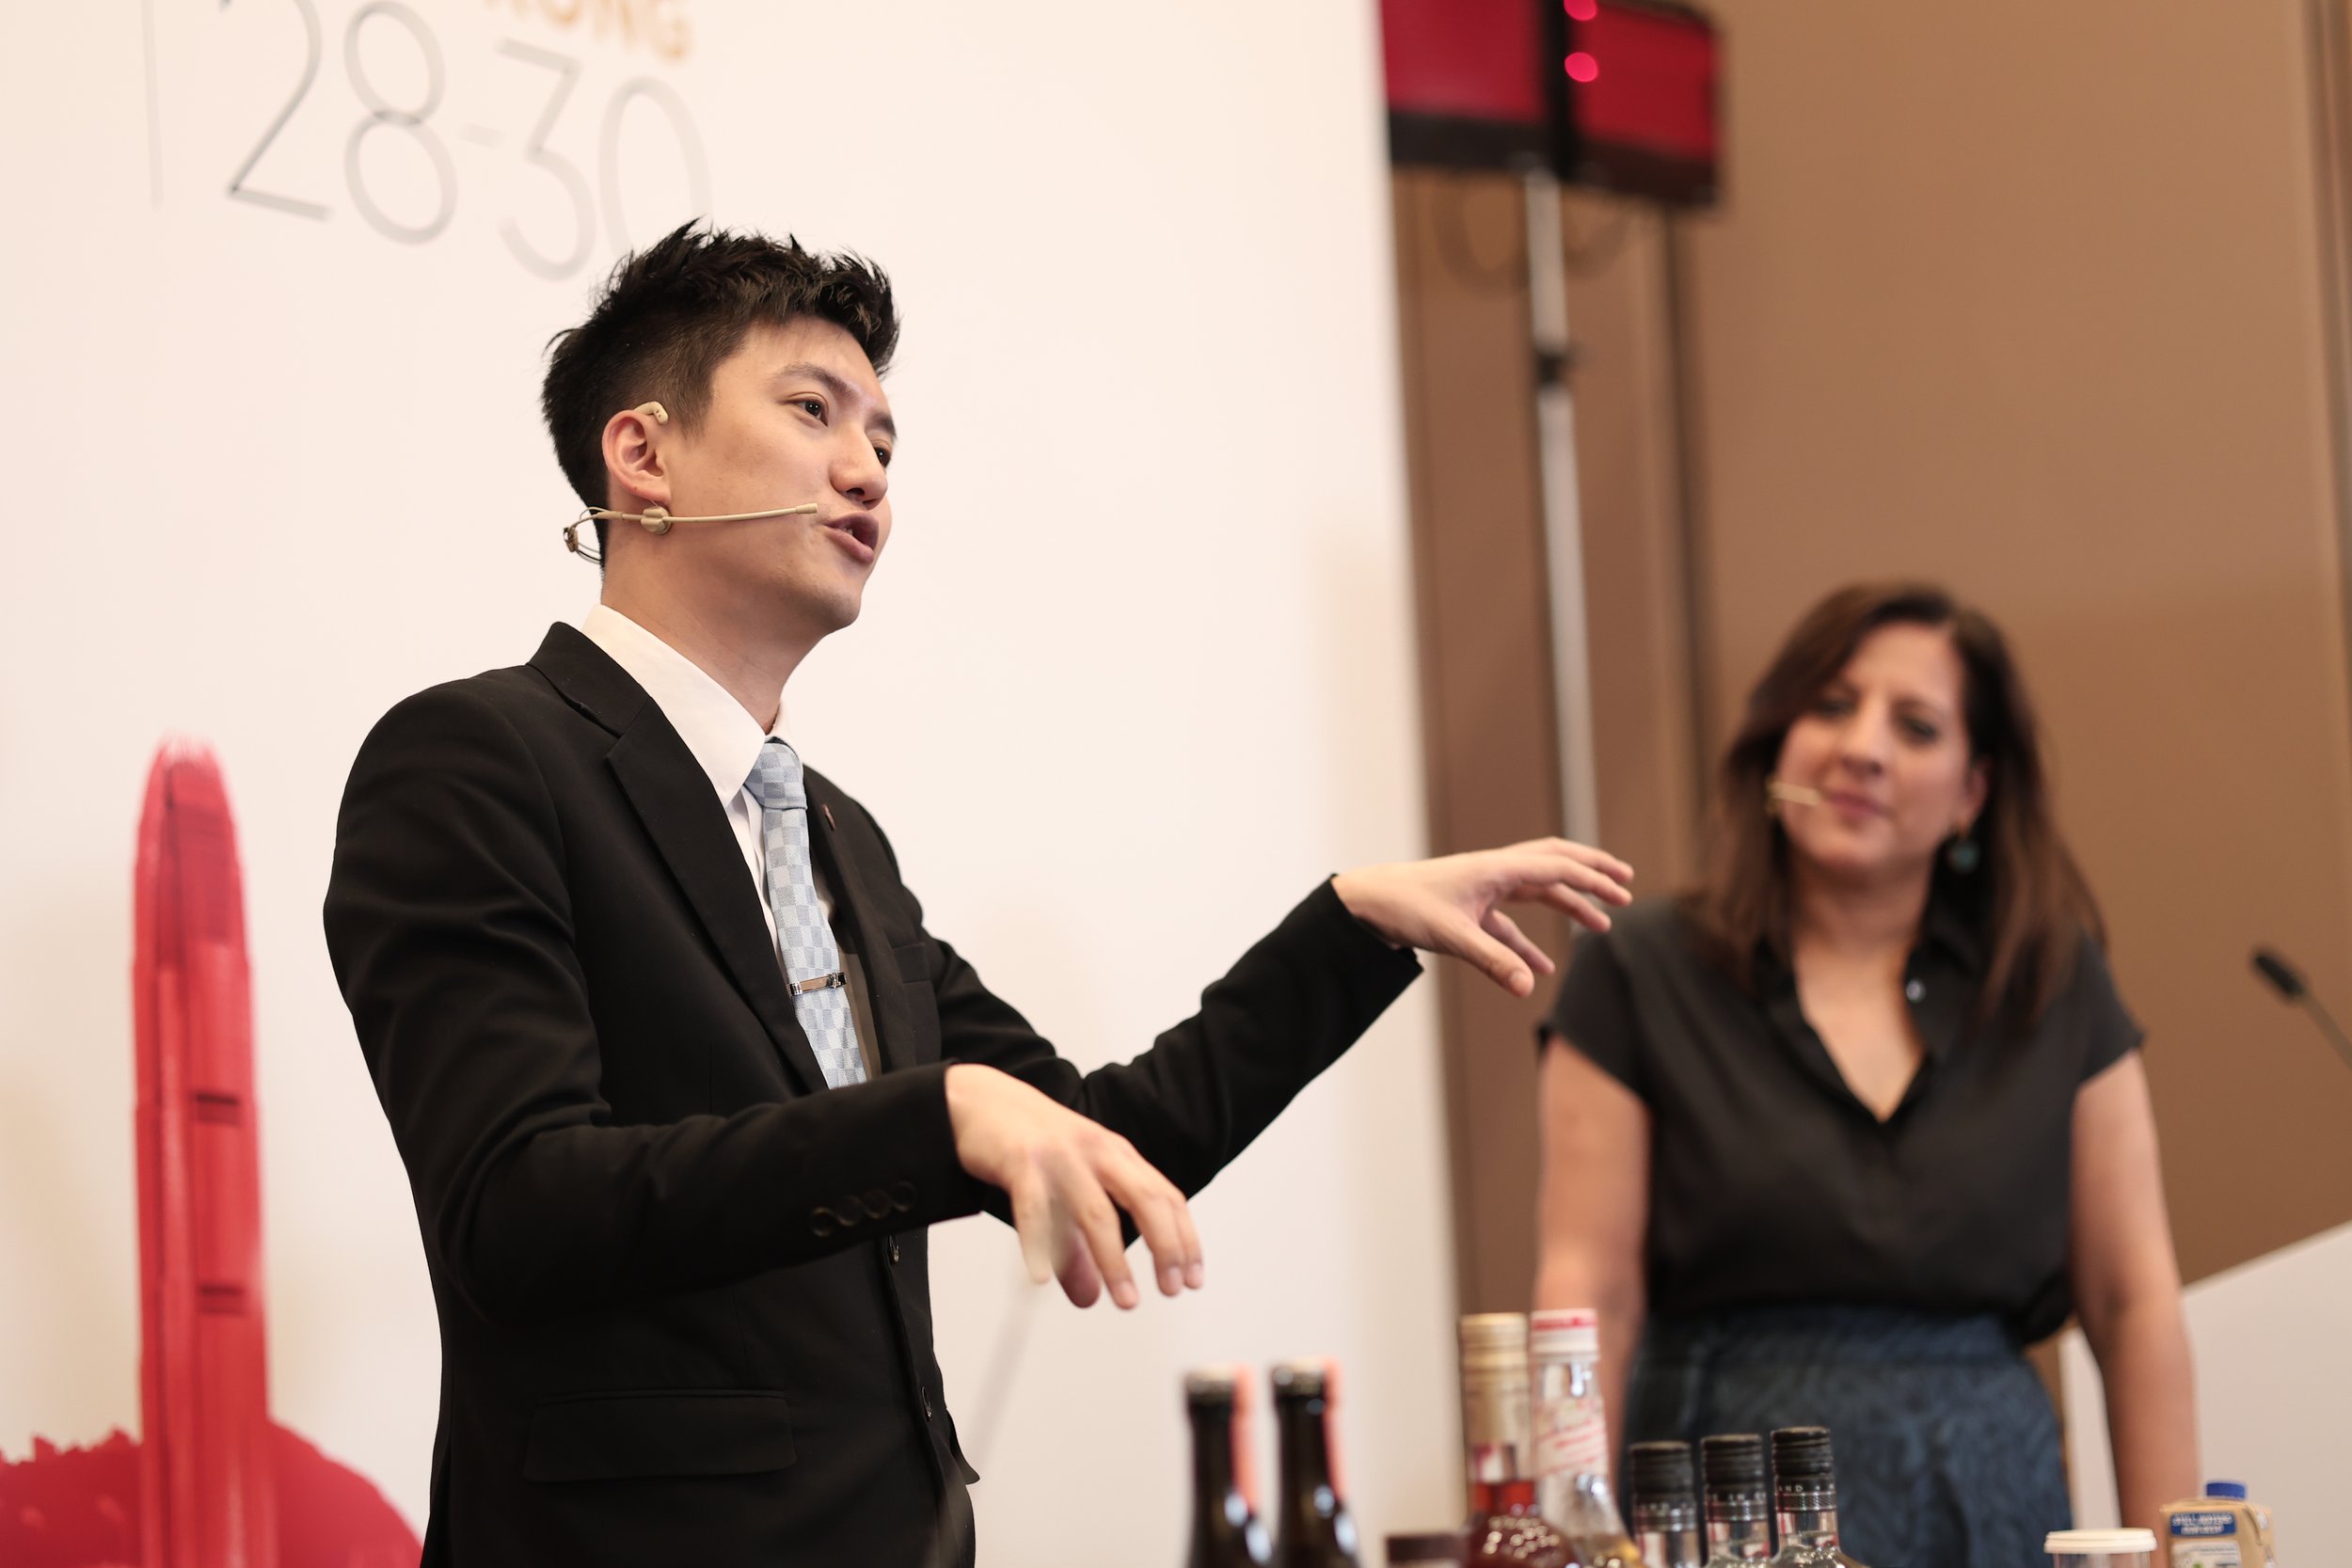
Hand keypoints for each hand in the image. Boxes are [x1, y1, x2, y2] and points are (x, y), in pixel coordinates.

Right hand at [943, 1063, 1204, 1308]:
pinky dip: (1040, 1243)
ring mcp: (1059, 1155)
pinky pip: (1034, 1207)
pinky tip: (1042, 1276)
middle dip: (1165, 1245)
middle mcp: (1096, 1151)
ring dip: (1114, 1259)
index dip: (1184, 1238)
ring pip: (1096, 1209)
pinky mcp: (1020, 1160)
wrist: (980, 1100)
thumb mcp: (1065, 1192)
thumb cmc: (1031, 1145)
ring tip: (1123, 1298)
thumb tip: (1090, 1298)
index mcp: (1116, 1154)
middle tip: (1171, 1288)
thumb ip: (1078, 1247)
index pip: (1165, 1196)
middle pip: (1144, 1198)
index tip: (1191, 1279)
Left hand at [1332, 837, 1633, 997]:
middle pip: (1554, 863)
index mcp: (1495, 869)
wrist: (1364, 904)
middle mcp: (1493, 872)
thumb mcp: (1452, 936)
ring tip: (1601, 926)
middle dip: (1590, 873)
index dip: (1593, 880)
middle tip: (1625, 882)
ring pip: (1536, 891)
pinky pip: (1510, 924)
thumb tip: (1530, 988)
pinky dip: (1530, 943)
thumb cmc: (1403, 908)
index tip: (1624, 893)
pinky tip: (1541, 969)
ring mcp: (1481, 889)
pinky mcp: (1468, 910)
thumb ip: (1493, 962)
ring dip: (1568, 905)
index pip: (1557, 867)